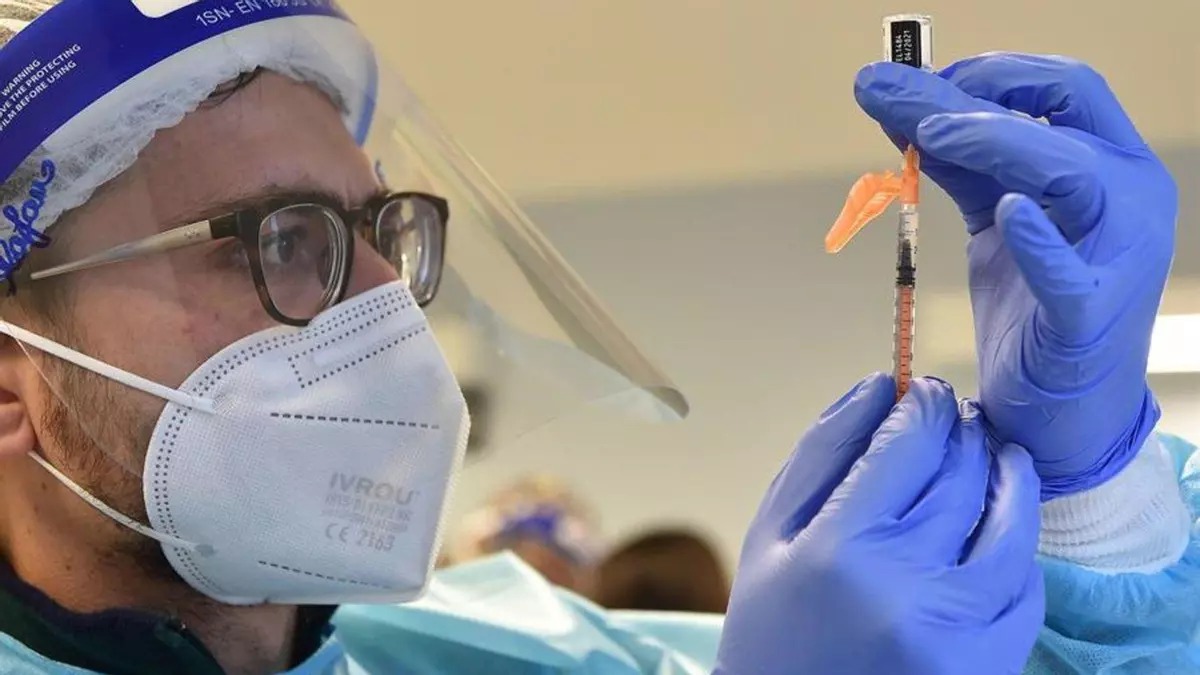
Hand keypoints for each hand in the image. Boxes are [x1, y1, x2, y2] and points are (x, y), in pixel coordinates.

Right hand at [713, 374, 1042, 674]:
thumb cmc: (773, 628)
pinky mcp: (991, 664)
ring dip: (1010, 474)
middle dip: (963, 429)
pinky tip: (1000, 528)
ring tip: (999, 456)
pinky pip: (1027, 586)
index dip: (923, 403)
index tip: (923, 393)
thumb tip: (878, 386)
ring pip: (1010, 522)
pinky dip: (1020, 545)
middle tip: (956, 416)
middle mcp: (905, 584)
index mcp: (837, 547)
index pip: (908, 441)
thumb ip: (821, 455)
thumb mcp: (771, 535)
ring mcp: (957, 629)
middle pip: (961, 472)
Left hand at [853, 53, 1175, 497]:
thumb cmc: (1034, 307)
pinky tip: (1008, 214)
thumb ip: (960, 165)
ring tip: (929, 133)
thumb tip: (898, 105)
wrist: (1060, 409)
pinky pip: (1068, 273)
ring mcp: (1119, 256)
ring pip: (1073, 171)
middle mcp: (1130, 197)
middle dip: (979, 94)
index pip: (1066, 87)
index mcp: (1110, 165)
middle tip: (901, 95)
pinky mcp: (1089, 316)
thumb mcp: (994, 220)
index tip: (926, 77)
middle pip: (1067, 111)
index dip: (994, 71)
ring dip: (997, 143)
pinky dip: (1037, 238)